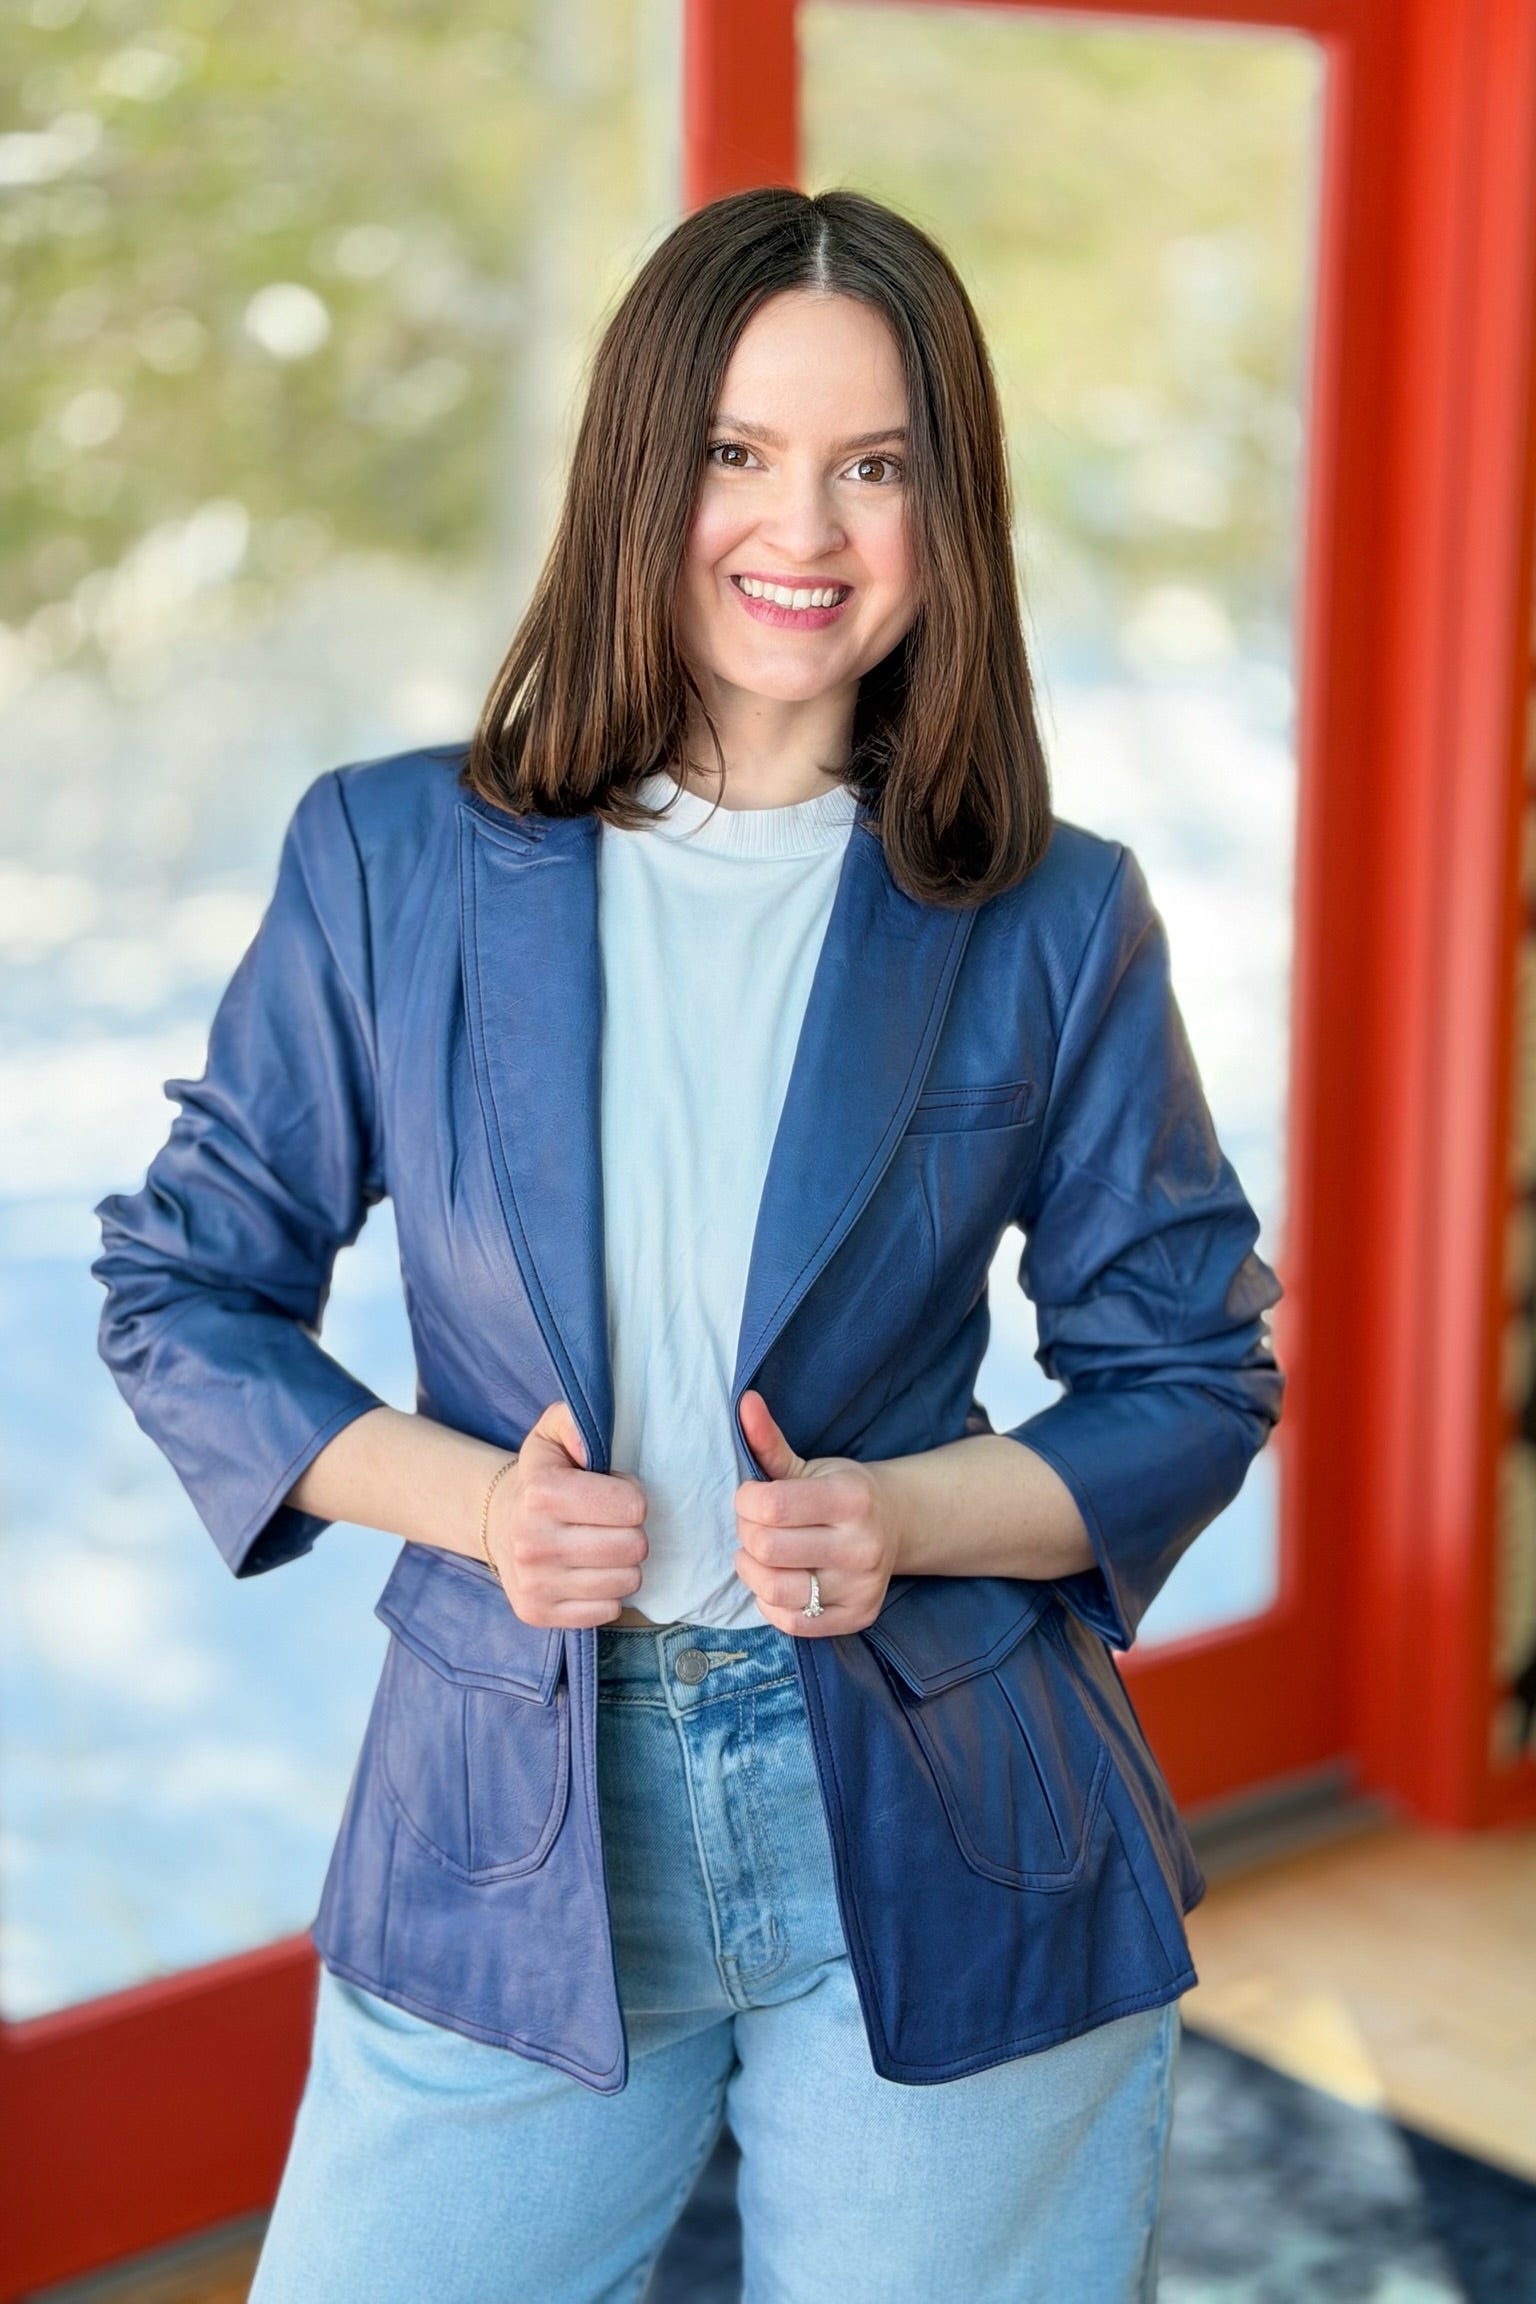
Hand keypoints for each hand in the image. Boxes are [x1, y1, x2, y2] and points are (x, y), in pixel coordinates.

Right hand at [486, 1400, 648, 1626]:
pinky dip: (606, 1593)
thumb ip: (573, 1421)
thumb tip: (588, 1444)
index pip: (633, 1507)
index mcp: (542, 1494)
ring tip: (599, 1547)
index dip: (631, 1497)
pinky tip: (587, 1573)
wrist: (499, 1522)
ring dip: (622, 1564)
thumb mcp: (552, 1435)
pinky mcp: (537, 1613)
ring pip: (626, 1582)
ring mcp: (534, 1584)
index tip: (614, 1494)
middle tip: (609, 1524)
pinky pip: (607, 1611)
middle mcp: (533, 1543)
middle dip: (631, 1532)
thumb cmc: (541, 1478)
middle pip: (634, 1547)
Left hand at [732, 1390, 898, 1636]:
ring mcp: (861, 1587)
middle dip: (747, 1533)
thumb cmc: (841, 1492)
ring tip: (760, 1553)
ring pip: (774, 1590)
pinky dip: (769, 1601)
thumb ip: (769, 1440)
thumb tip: (744, 1402)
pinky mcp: (857, 1618)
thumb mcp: (808, 1464)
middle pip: (766, 1548)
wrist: (897, 1524)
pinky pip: (790, 1622)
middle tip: (756, 1525)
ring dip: (751, 1569)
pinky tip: (776, 1579)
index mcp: (850, 1498)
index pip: (769, 1506)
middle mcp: (862, 1545)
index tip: (751, 1497)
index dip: (744, 1501)